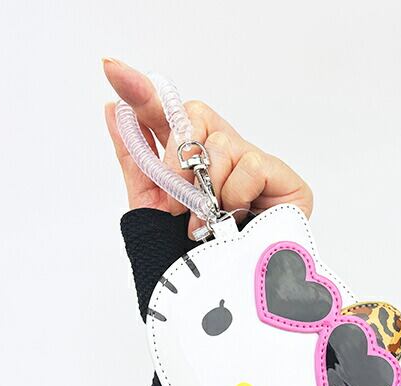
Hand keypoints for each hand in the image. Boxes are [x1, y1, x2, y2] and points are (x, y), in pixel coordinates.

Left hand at [103, 57, 312, 238]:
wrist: (218, 300)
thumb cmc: (187, 259)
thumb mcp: (152, 207)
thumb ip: (137, 159)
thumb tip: (114, 111)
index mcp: (194, 164)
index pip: (169, 117)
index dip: (142, 94)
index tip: (112, 71)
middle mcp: (226, 161)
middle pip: (197, 118)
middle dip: (178, 156)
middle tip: (179, 196)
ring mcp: (257, 170)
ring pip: (222, 142)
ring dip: (207, 185)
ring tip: (208, 221)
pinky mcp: (288, 183)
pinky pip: (251, 162)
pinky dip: (237, 192)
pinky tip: (239, 216)